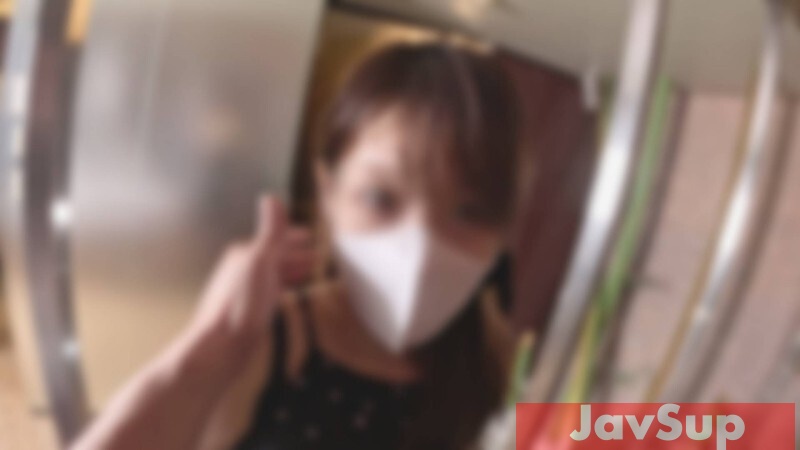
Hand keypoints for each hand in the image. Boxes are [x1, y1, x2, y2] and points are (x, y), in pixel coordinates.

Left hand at [184, 196, 312, 371]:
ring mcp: (242, 292)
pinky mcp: (245, 312)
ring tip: (307, 274)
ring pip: (271, 275)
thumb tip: (271, 198)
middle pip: (273, 257)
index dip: (294, 237)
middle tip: (315, 255)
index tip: (310, 235)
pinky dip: (282, 289)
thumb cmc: (241, 306)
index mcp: (243, 254)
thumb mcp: (261, 262)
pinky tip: (285, 298)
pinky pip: (268, 293)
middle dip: (294, 254)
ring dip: (290, 271)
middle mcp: (240, 271)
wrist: (221, 347)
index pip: (274, 239)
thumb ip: (270, 232)